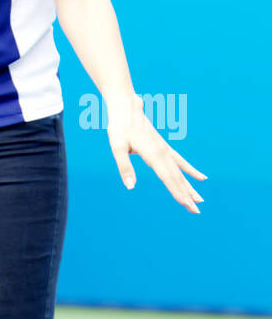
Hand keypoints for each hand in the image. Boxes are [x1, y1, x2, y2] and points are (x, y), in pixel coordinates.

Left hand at [106, 93, 206, 212]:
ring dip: (190, 186)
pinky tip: (201, 177)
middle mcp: (162, 153)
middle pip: (177, 178)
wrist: (126, 107)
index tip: (188, 206)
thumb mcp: (117, 146)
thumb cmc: (119, 127)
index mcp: (153, 155)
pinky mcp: (163, 146)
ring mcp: (165, 149)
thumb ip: (125, 166)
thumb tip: (131, 187)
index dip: (178, 193)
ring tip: (200, 200)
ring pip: (180, 172)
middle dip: (187, 195)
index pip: (168, 178)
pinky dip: (190, 170)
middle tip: (197, 211)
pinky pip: (180, 161)